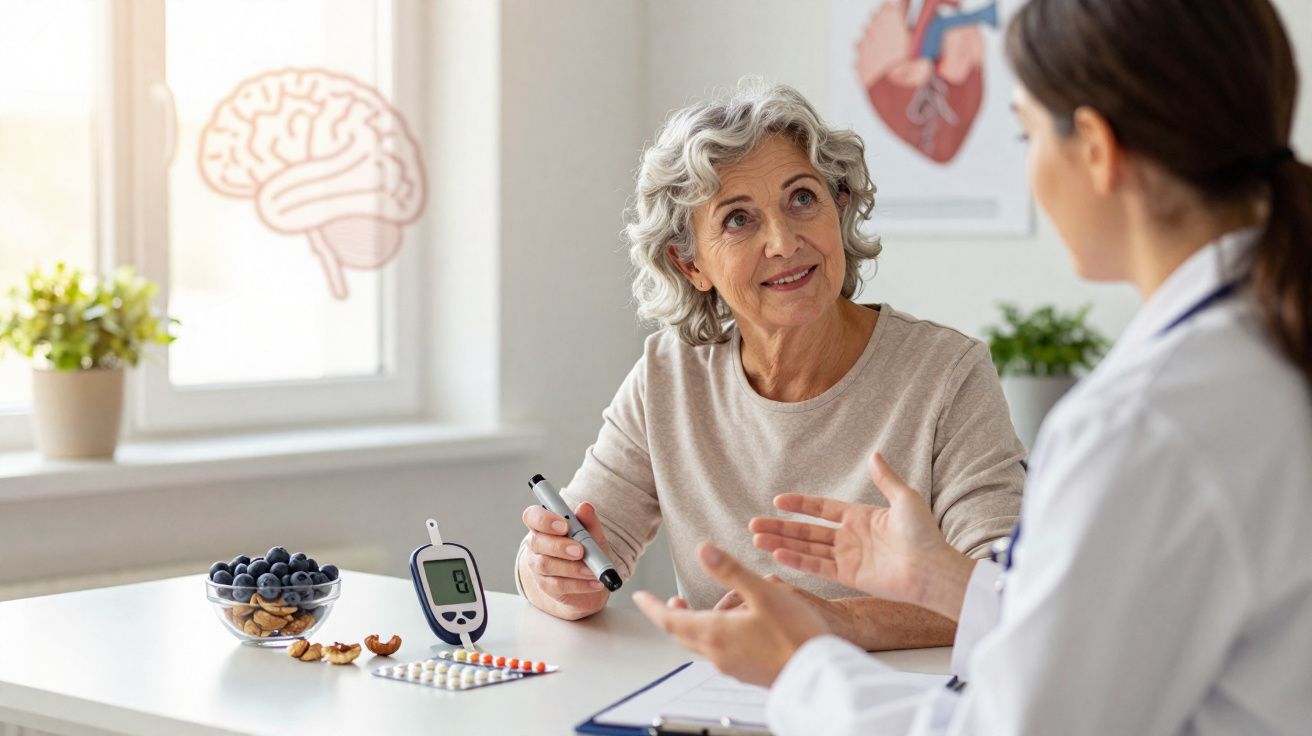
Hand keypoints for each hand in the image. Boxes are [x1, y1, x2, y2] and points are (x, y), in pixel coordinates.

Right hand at [519, 501, 612, 619]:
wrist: (589, 576)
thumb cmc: (587, 549)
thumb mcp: (593, 534)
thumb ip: (588, 522)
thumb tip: (585, 507)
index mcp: (544, 525)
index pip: (532, 516)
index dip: (545, 520)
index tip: (564, 525)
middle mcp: (536, 544)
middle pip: (538, 542)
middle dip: (560, 546)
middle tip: (580, 551)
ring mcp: (538, 565)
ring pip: (546, 565)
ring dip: (572, 568)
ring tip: (592, 571)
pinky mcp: (545, 585)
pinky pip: (558, 585)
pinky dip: (579, 584)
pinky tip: (595, 583)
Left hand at [633, 543, 828, 686]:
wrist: (819, 674)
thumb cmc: (796, 635)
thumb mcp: (763, 592)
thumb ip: (730, 571)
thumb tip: (703, 550)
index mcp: (716, 632)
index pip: (670, 619)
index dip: (652, 607)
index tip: (639, 597)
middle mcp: (718, 653)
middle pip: (682, 634)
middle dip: (670, 617)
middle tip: (664, 603)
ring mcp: (732, 666)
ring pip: (700, 645)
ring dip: (691, 627)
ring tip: (694, 611)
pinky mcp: (747, 673)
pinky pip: (718, 654)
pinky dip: (711, 638)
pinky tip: (727, 629)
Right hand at [750, 453, 974, 619]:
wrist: (933, 569)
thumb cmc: (924, 534)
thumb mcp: (905, 499)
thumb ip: (885, 479)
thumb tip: (874, 454)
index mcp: (861, 517)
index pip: (822, 509)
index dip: (800, 505)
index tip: (778, 501)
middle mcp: (851, 538)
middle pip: (807, 531)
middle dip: (780, 527)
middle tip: (754, 524)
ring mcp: (848, 558)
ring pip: (807, 549)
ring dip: (782, 544)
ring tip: (757, 539)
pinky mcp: (849, 577)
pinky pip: (817, 567)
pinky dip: (797, 561)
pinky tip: (777, 554)